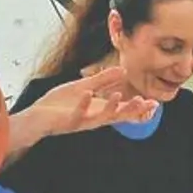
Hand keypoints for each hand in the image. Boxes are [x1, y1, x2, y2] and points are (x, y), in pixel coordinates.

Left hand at [29, 66, 158, 136]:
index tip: (155, 104)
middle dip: (132, 110)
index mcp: (99, 109)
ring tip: (118, 95)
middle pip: (118, 115)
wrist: (37, 116)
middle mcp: (94, 118)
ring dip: (111, 107)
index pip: (123, 109)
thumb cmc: (59, 104)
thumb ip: (103, 79)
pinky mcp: (68, 121)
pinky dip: (83, 104)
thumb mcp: (84, 86)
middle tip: (146, 103)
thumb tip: (123, 70)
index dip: (138, 107)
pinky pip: (77, 114)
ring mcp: (82, 121)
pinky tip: (88, 94)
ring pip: (101, 118)